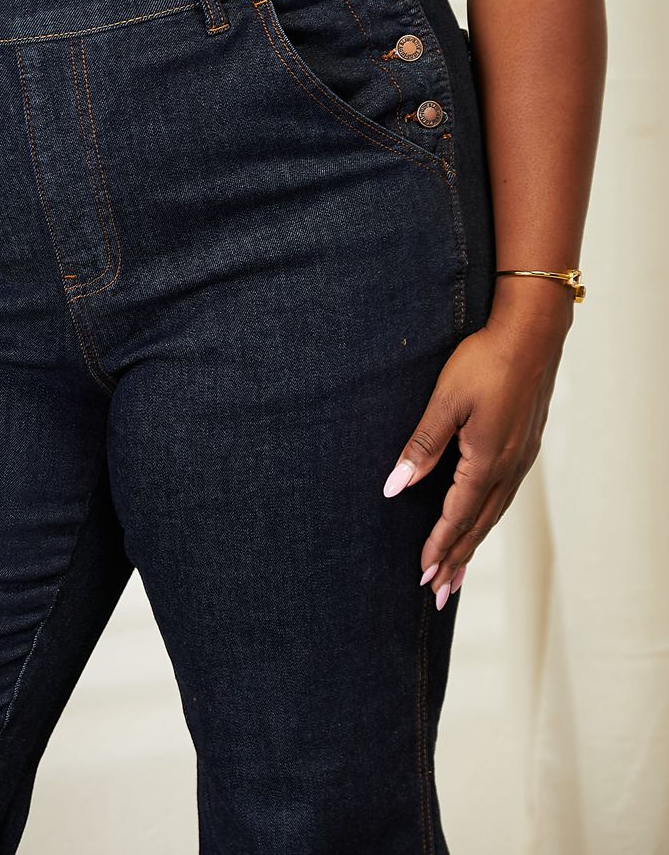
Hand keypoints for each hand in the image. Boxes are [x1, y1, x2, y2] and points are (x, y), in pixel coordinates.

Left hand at [381, 280, 574, 606]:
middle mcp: (508, 467)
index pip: (458, 517)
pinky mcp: (524, 444)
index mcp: (486, 461)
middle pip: (479, 526)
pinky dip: (489, 518)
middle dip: (457, 560)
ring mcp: (520, 457)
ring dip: (473, 543)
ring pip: (494, 513)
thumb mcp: (445, 401)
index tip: (422, 575)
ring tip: (458, 571)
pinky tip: (482, 520)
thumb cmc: (485, 361)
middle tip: (439, 592)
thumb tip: (395, 487)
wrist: (532, 333)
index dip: (438, 547)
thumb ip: (422, 447)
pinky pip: (504, 495)